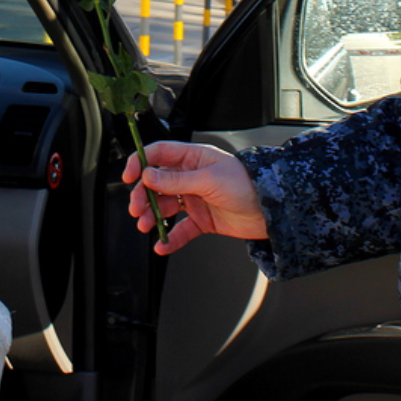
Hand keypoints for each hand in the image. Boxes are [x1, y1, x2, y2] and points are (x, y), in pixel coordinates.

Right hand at [122, 141, 267, 254]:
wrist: (272, 210)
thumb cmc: (247, 184)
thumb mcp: (209, 179)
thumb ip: (177, 180)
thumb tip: (149, 176)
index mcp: (193, 159)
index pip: (159, 155)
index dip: (141, 163)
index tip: (129, 177)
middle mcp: (191, 178)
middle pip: (157, 184)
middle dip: (144, 196)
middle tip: (137, 209)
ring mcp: (195, 199)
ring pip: (165, 207)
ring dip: (153, 217)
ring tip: (147, 226)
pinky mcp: (202, 220)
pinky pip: (180, 230)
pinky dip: (170, 238)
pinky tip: (162, 245)